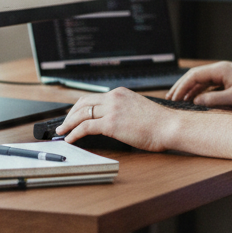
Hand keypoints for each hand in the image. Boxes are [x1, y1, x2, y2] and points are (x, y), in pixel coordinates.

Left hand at [55, 88, 174, 151]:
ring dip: (68, 124)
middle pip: (83, 103)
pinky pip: (85, 127)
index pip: (93, 98)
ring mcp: (112, 109)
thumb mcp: (138, 110)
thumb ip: (124, 111)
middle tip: (63, 124)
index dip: (80, 108)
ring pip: (81, 114)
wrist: (169, 127)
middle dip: (70, 114)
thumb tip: (112, 122)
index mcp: (120, 93)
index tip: (74, 115)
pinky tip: (70, 139)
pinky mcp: (111, 123)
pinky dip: (74, 133)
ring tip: (61, 132)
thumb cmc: (159, 123)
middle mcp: (114, 98)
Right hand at [166, 60, 231, 107]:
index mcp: (220, 69)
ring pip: (202, 81)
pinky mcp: (229, 81)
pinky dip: (200, 92)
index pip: (194, 75)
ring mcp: (225, 74)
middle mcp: (221, 69)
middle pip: (195, 76)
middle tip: (170, 98)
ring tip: (179, 100)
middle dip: (182, 87)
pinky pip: (210, 85)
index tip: (173, 97)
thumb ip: (213, 99)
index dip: (182, 86)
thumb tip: (196, 101)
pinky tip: (195, 100)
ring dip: (190, 90)